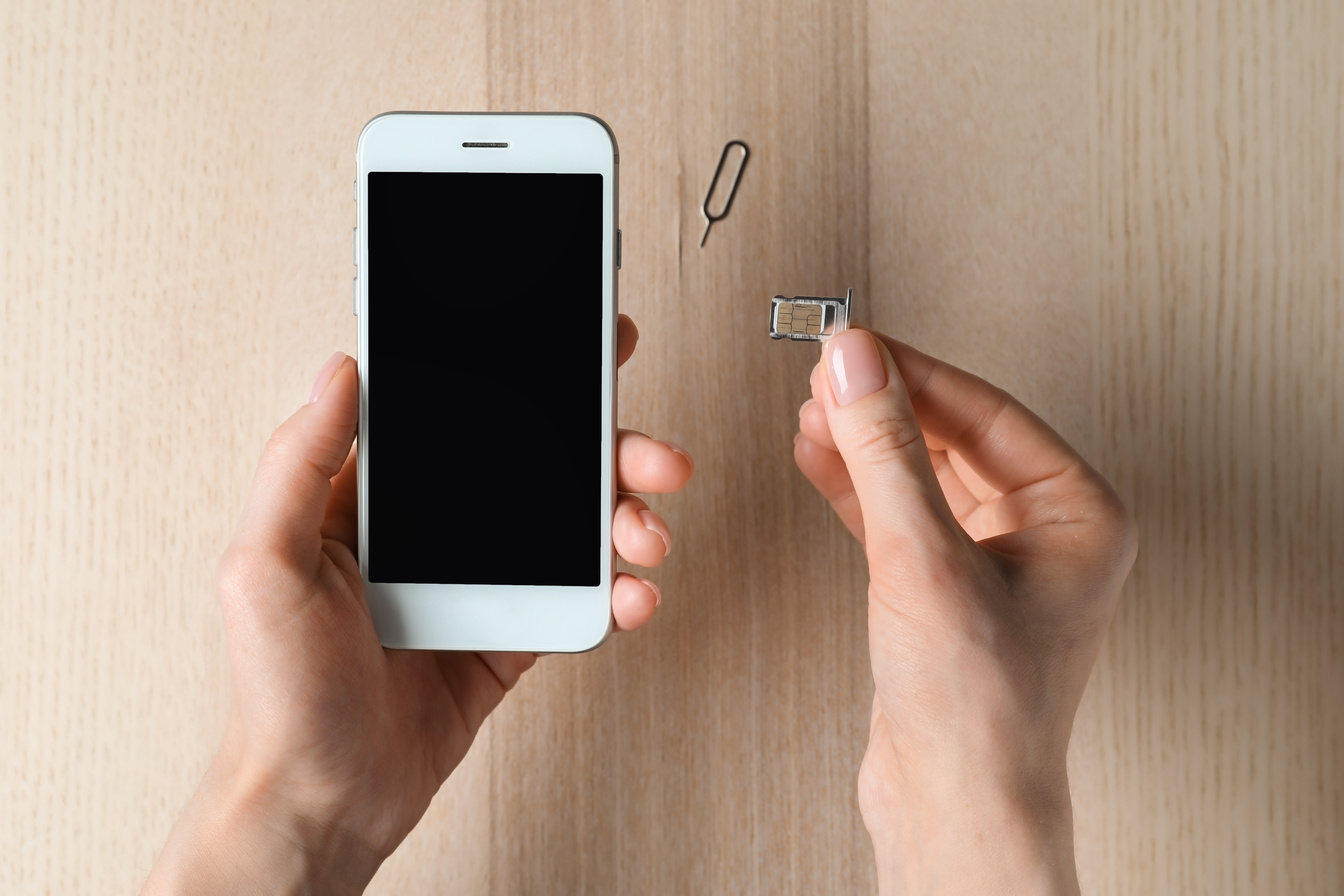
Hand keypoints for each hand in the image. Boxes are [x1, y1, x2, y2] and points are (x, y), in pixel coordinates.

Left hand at [142, 314, 692, 894]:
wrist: (325, 803)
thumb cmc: (280, 696)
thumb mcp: (263, 567)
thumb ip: (297, 464)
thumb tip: (338, 372)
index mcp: (376, 500)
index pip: (461, 416)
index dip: (526, 377)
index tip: (582, 352)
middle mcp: (435, 531)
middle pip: (540, 465)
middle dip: (608, 451)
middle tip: (651, 456)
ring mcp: (480, 583)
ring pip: (572, 527)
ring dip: (626, 518)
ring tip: (646, 534)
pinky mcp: (512, 634)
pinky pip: (578, 598)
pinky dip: (618, 593)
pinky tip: (632, 594)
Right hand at [794, 329, 1135, 895]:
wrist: (954, 804)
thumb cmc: (980, 709)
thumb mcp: (923, 557)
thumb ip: (886, 451)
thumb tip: (858, 366)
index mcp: (1079, 515)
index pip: (987, 412)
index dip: (915, 373)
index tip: (856, 347)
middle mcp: (1045, 535)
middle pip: (954, 438)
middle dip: (886, 408)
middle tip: (829, 374)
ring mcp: (993, 564)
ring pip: (922, 476)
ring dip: (866, 443)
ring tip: (814, 413)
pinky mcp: (945, 592)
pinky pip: (900, 517)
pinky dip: (858, 488)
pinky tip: (823, 460)